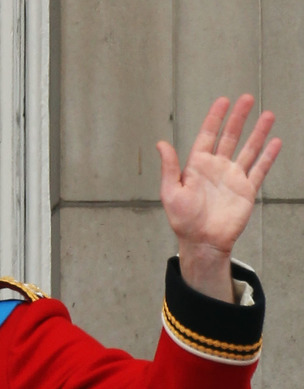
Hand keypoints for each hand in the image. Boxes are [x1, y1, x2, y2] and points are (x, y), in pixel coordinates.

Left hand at [156, 94, 281, 301]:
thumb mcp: (171, 192)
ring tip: (267, 115)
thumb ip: (169, 167)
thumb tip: (161, 144)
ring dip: (258, 133)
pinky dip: (268, 156)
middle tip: (247, 98)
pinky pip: (260, 169)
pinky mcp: (246, 190)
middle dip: (238, 118)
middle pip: (229, 137)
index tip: (223, 101)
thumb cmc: (183, 220)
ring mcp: (233, 178)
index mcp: (197, 166)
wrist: (202, 241)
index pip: (207, 136)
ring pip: (248, 149)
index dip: (215, 118)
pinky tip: (275, 142)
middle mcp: (216, 168)